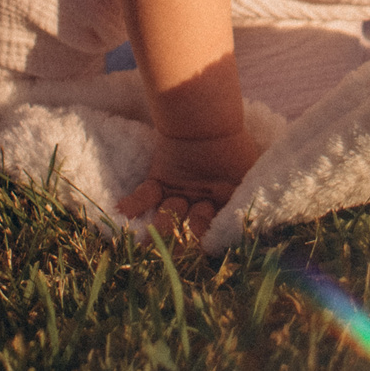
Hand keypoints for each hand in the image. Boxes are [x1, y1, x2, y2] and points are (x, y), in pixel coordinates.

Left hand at [117, 128, 261, 244]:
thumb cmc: (233, 150)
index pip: (210, 234)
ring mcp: (177, 196)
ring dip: (162, 225)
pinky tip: (123, 209)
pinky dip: (134, 204)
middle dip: (183, 238)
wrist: (209, 120)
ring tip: (158, 228)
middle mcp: (197, 207)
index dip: (203, 242)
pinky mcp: (158, 183)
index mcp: (221, 209)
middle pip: (186, 231)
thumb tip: (236, 229)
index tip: (197, 250)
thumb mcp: (245, 179)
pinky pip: (145, 197)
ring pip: (166, 219)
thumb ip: (241, 203)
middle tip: (181, 239)